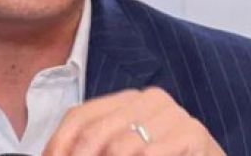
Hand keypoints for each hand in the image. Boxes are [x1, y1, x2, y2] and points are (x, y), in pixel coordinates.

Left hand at [42, 87, 225, 155]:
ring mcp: (172, 114)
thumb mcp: (126, 150)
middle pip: (94, 131)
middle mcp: (148, 99)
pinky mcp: (192, 133)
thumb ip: (98, 147)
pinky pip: (151, 154)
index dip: (58, 143)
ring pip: (120, 147)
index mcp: (127, 100)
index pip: (79, 115)